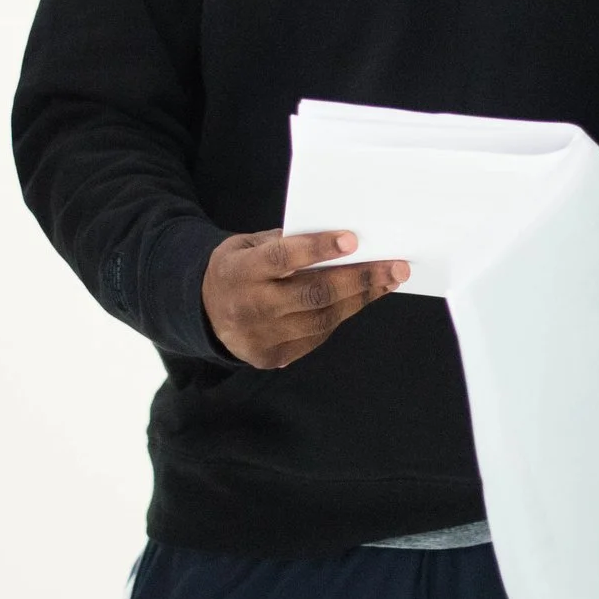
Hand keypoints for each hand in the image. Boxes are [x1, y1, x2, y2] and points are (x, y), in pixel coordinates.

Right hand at [203, 230, 408, 370]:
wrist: (202, 311)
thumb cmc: (237, 268)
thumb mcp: (248, 245)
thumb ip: (286, 242)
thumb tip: (343, 242)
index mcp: (240, 272)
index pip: (283, 258)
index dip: (317, 248)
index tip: (353, 239)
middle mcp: (250, 308)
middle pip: (313, 294)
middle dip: (360, 279)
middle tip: (396, 267)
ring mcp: (261, 338)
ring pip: (322, 319)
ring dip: (361, 299)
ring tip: (388, 281)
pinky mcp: (272, 358)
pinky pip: (317, 336)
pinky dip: (342, 315)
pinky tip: (362, 299)